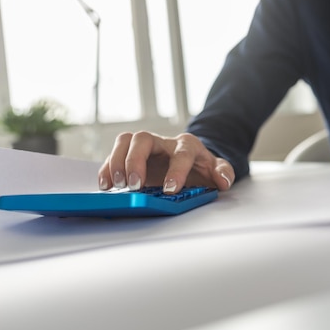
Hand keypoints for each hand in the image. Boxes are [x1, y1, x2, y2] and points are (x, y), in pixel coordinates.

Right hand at [98, 132, 233, 192]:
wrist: (191, 162)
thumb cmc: (201, 167)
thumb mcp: (216, 170)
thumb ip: (223, 173)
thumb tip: (223, 180)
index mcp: (187, 145)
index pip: (181, 153)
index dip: (176, 171)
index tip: (170, 190)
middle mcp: (164, 143)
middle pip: (144, 139)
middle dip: (137, 161)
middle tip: (135, 185)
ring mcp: (145, 147)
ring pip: (126, 141)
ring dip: (118, 162)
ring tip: (118, 185)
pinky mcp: (130, 155)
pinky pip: (114, 154)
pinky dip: (107, 168)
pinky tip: (106, 184)